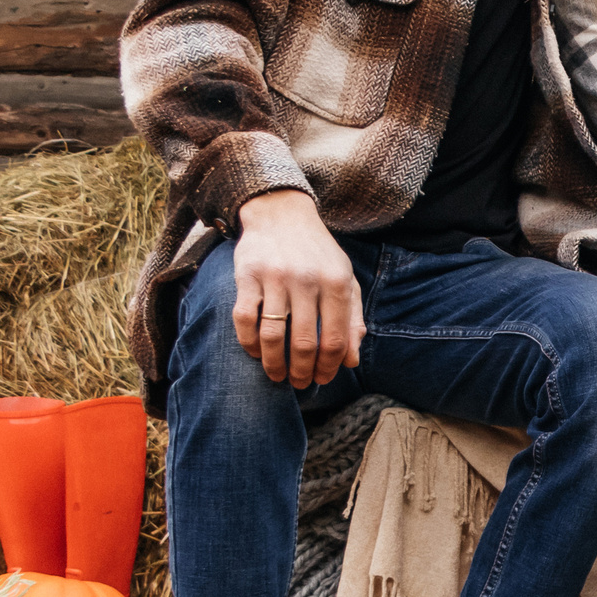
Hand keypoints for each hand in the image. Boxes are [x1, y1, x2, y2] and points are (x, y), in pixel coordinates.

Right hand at [231, 189, 364, 388]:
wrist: (282, 214)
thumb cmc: (318, 253)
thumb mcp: (345, 278)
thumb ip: (352, 318)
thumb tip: (351, 361)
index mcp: (337, 283)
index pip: (335, 339)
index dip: (329, 367)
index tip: (323, 379)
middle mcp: (308, 280)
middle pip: (305, 343)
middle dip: (303, 372)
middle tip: (300, 383)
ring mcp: (275, 277)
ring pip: (273, 336)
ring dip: (275, 364)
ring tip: (277, 375)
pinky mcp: (247, 275)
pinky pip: (244, 319)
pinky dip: (249, 343)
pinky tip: (256, 353)